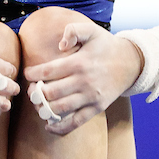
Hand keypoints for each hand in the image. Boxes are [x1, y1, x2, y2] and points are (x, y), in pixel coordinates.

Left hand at [24, 22, 142, 135]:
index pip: (47, 71)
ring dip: (43, 109)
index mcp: (78, 62)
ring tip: (39, 104)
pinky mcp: (97, 108)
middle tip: (32, 91)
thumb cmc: (105, 46)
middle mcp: (84, 81)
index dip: (32, 74)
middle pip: (50, 93)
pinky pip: (76, 122)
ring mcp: (90, 97)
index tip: (28, 74)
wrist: (130, 62)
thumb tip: (60, 45)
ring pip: (60, 109)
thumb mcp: (91, 31)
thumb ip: (73, 30)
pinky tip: (48, 125)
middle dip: (35, 94)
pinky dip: (60, 127)